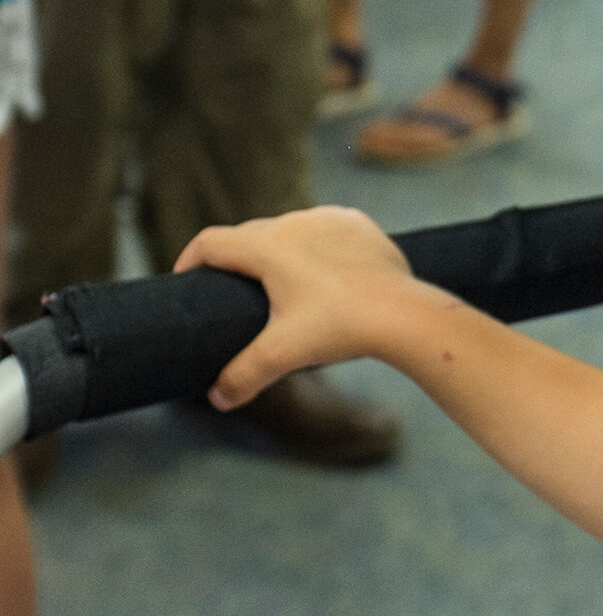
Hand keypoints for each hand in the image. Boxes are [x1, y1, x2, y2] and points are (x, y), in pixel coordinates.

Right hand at [175, 207, 415, 406]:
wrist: (403, 313)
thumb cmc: (341, 328)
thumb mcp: (284, 354)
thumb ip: (244, 375)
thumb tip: (217, 397)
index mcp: (267, 246)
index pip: (210, 242)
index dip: (190, 259)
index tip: (186, 278)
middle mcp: (293, 222)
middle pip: (248, 235)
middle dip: (235, 259)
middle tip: (231, 288)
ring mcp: (328, 218)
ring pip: (288, 229)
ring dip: (278, 249)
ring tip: (278, 280)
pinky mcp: (357, 223)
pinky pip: (325, 229)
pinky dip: (316, 245)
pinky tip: (321, 268)